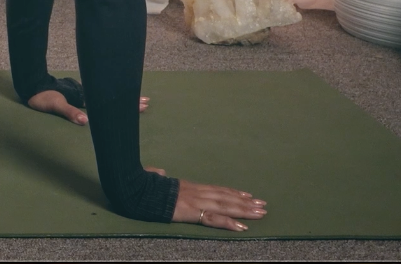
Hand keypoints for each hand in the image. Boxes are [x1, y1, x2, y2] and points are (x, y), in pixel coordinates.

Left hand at [27, 89, 148, 124]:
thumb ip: (69, 112)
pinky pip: (99, 96)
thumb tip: (86, 122)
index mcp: (86, 97)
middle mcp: (88, 94)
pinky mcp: (79, 96)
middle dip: (129, 98)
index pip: (109, 101)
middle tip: (147, 101)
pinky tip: (115, 101)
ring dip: (120, 97)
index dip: (125, 103)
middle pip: (112, 96)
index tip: (143, 103)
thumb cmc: (43, 98)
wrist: (33, 87)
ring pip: (107, 95)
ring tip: (137, 99)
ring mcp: (84, 94)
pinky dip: (109, 98)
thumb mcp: (55, 106)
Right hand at [151, 171, 265, 230]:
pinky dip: (228, 223)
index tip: (248, 195)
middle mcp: (196, 192)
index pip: (216, 189)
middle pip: (225, 197)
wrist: (137, 189)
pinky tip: (241, 227)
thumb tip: (160, 172)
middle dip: (245, 202)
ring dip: (244, 210)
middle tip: (263, 206)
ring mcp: (195, 201)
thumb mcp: (154, 178)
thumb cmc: (143, 184)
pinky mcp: (191, 212)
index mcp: (189, 186)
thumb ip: (159, 175)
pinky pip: (213, 219)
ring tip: (260, 213)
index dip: (233, 193)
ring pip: (224, 206)